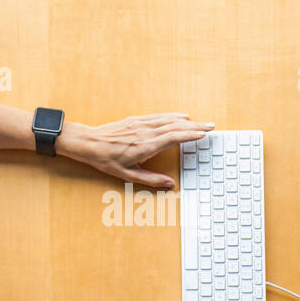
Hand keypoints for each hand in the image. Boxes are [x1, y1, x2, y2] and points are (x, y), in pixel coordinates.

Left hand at [60, 114, 214, 188]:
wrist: (88, 143)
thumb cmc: (106, 160)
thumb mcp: (127, 175)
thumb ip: (151, 180)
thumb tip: (171, 184)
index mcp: (145, 146)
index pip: (173, 137)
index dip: (190, 135)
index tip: (203, 134)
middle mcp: (144, 132)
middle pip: (175, 126)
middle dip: (195, 126)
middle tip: (211, 126)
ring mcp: (140, 124)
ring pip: (168, 119)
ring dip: (186, 120)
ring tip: (201, 121)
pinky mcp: (136, 120)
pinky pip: (158, 116)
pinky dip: (172, 115)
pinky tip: (180, 116)